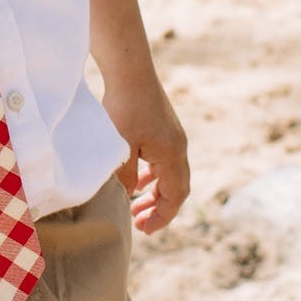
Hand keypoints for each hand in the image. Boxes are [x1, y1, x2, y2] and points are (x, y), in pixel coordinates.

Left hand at [106, 72, 190, 235]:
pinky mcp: (164, 129)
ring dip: (156, 193)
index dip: (162, 217)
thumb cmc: (124, 108)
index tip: (144, 229)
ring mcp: (173, 137)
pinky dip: (153, 176)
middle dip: (160, 209)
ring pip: (170, 175)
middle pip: (176, 189)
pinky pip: (164, 161)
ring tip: (136, 205)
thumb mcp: (122, 147)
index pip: (175, 197)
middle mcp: (178, 148)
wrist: (130, 71)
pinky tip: (137, 180)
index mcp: (171, 156)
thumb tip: (127, 196)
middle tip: (139, 222)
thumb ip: (125, 176)